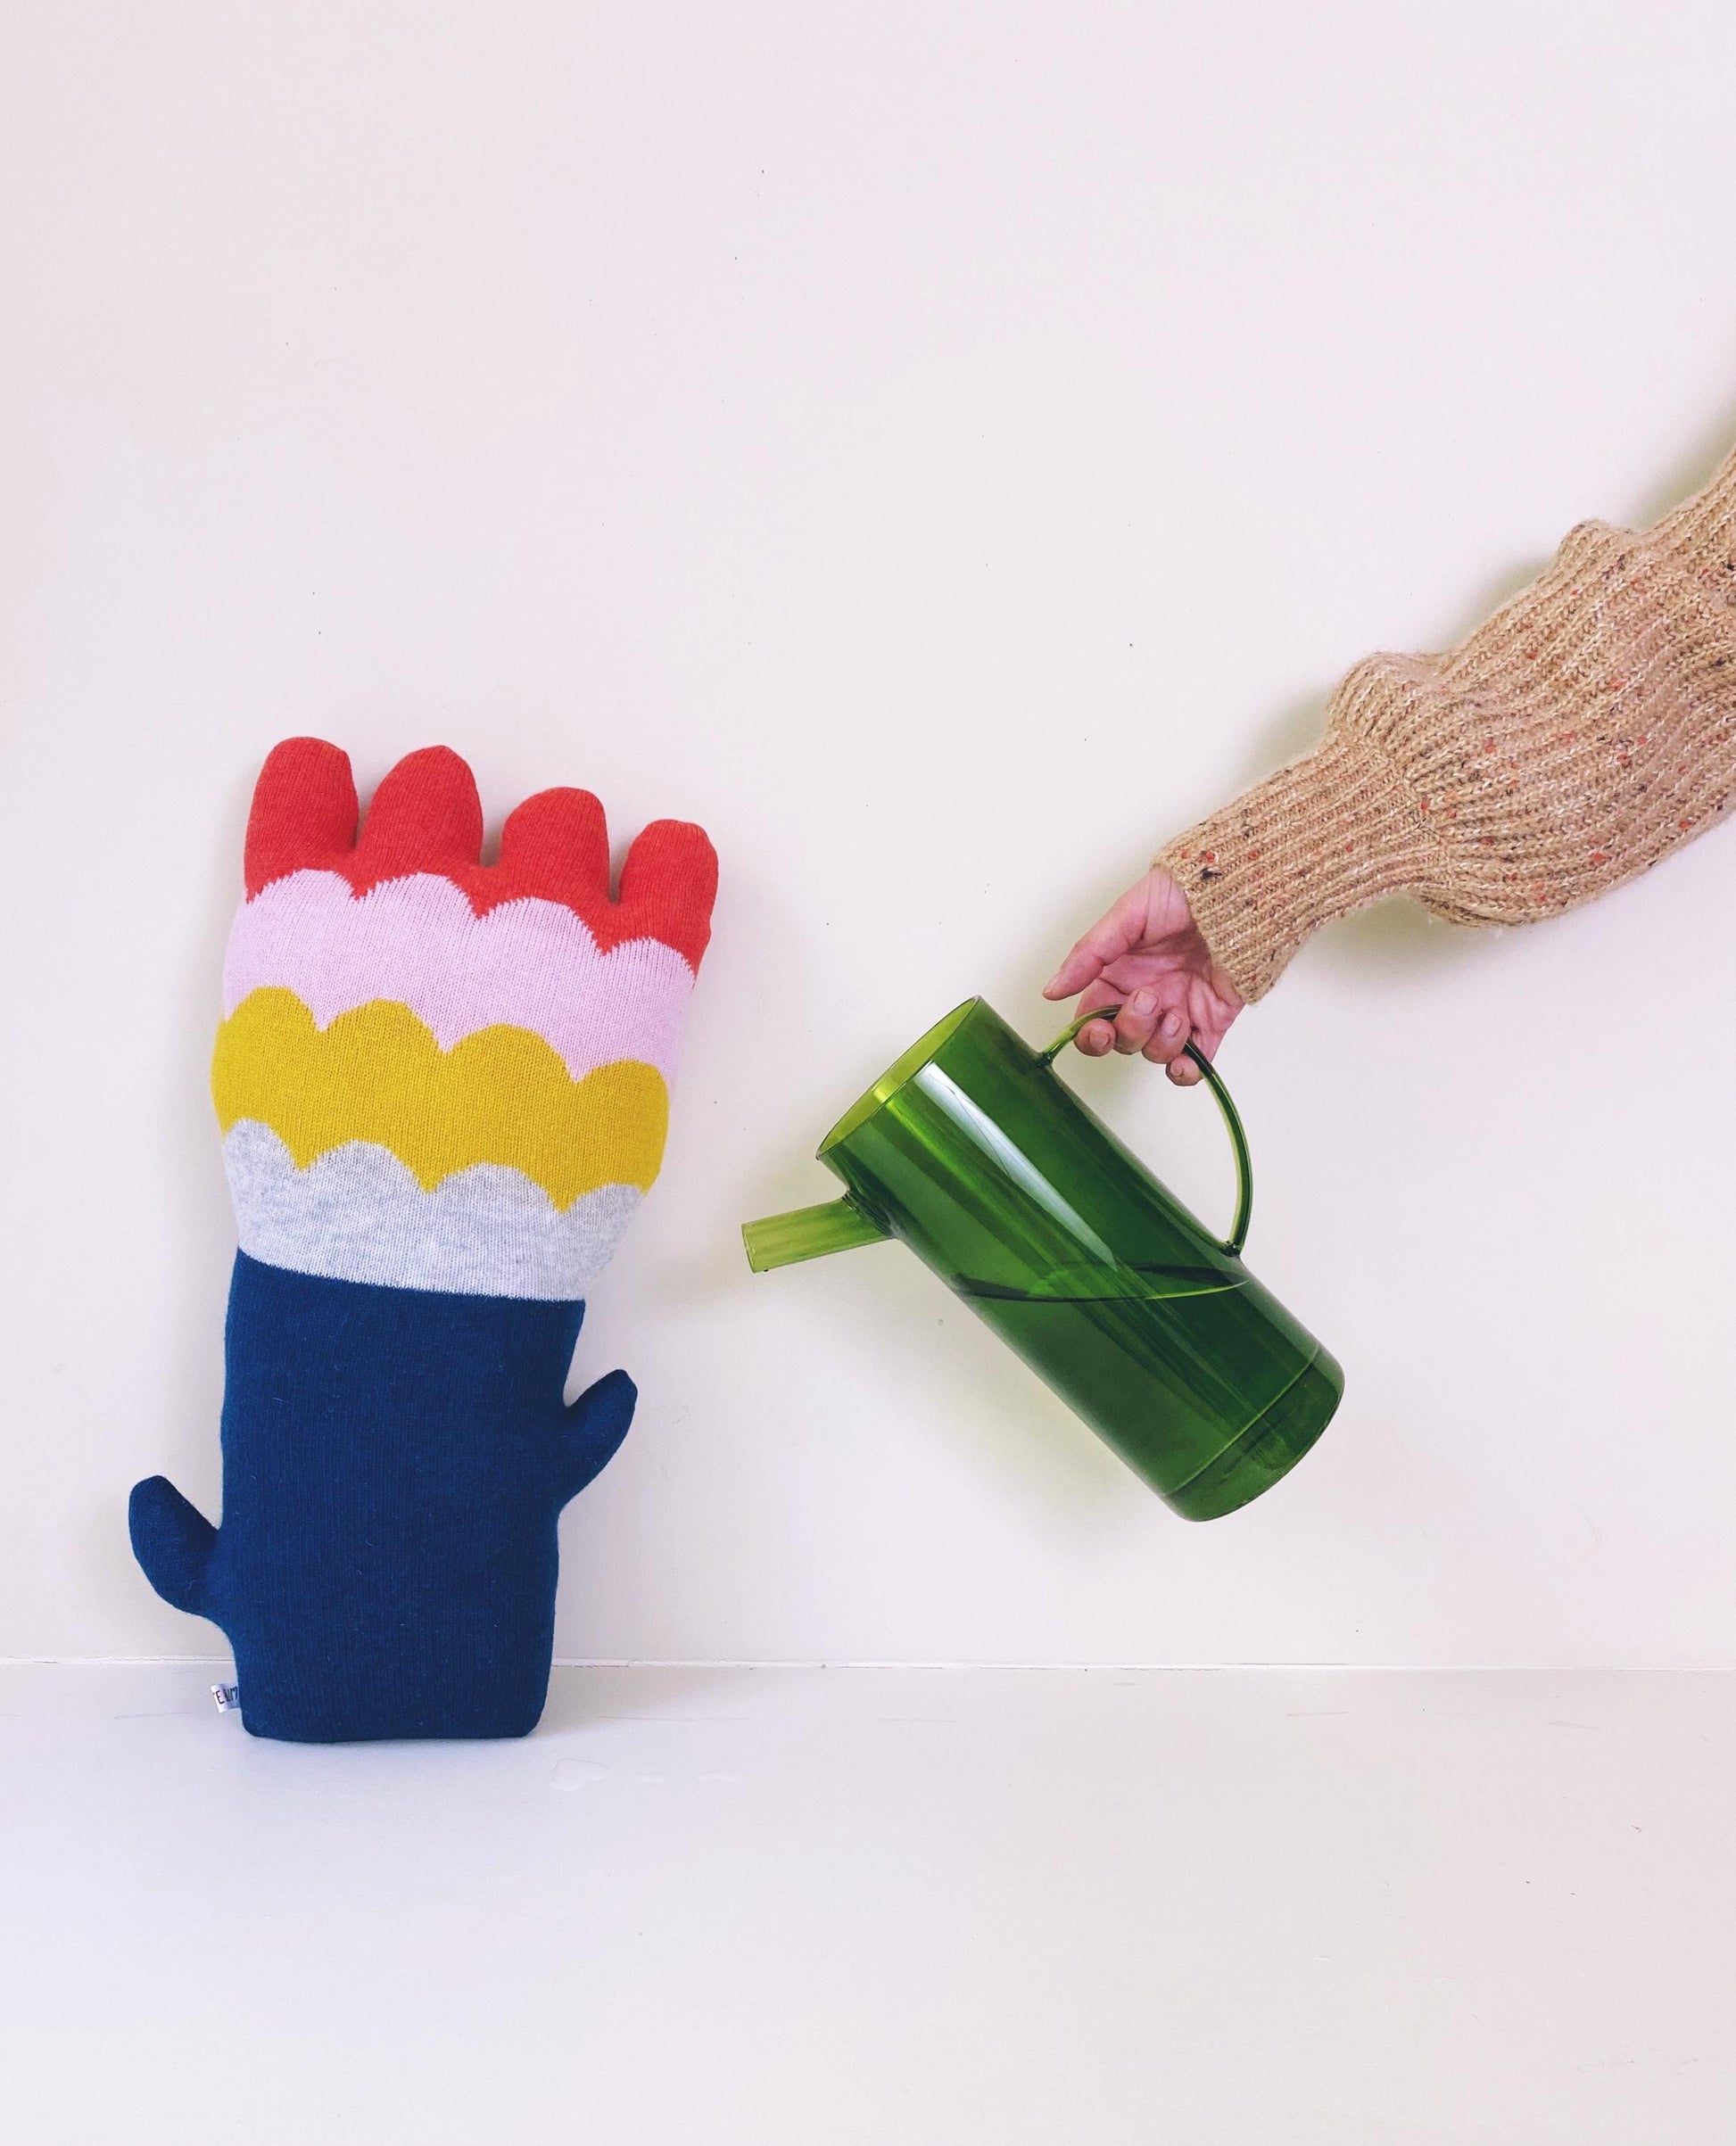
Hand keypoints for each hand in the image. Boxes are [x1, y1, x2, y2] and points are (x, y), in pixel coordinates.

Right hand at [1042, 867, 1242, 1083]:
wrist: (1238, 891)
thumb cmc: (1183, 893)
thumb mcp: (1127, 916)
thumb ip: (1089, 955)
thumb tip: (1052, 990)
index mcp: (1121, 974)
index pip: (1094, 1018)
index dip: (1092, 1032)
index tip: (1098, 1028)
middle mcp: (1148, 996)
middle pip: (1123, 1039)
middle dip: (1130, 1028)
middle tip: (1147, 998)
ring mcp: (1180, 1011)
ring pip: (1155, 1052)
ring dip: (1160, 1042)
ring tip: (1176, 1013)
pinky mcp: (1212, 1022)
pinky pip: (1196, 1062)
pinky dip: (1187, 1071)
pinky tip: (1184, 1062)